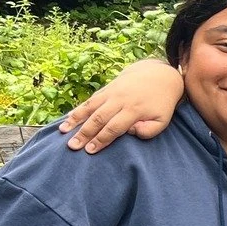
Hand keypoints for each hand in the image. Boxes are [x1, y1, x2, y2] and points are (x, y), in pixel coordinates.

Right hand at [60, 60, 181, 150]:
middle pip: (98, 119)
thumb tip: (130, 132)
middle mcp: (120, 100)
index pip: (114, 128)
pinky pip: (90, 99)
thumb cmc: (161, 103)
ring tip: (63, 131)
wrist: (159, 75)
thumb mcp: (163, 120)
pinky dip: (79, 109)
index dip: (101, 140)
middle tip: (72, 146)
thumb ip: (149, 130)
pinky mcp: (107, 88)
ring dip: (76, 120)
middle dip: (84, 133)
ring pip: (90, 107)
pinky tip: (69, 118)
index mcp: (134, 110)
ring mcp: (111, 93)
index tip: (90, 151)